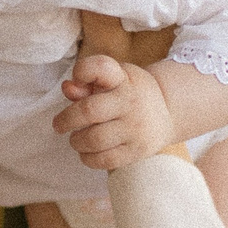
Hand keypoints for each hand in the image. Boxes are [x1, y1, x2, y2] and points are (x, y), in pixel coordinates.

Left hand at [54, 52, 173, 169]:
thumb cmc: (130, 93)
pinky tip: (87, 152)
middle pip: (88, 111)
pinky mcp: (137, 151)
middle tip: (58, 125)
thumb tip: (67, 87)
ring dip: (76, 141)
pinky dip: (87, 158)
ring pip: (93, 140)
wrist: (168, 113)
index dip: (82, 71)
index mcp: (123, 78)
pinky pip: (104, 160)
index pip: (100, 67)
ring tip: (76, 139)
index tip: (77, 79)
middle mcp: (130, 101)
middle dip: (66, 120)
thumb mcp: (114, 79)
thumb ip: (87, 82)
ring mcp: (136, 128)